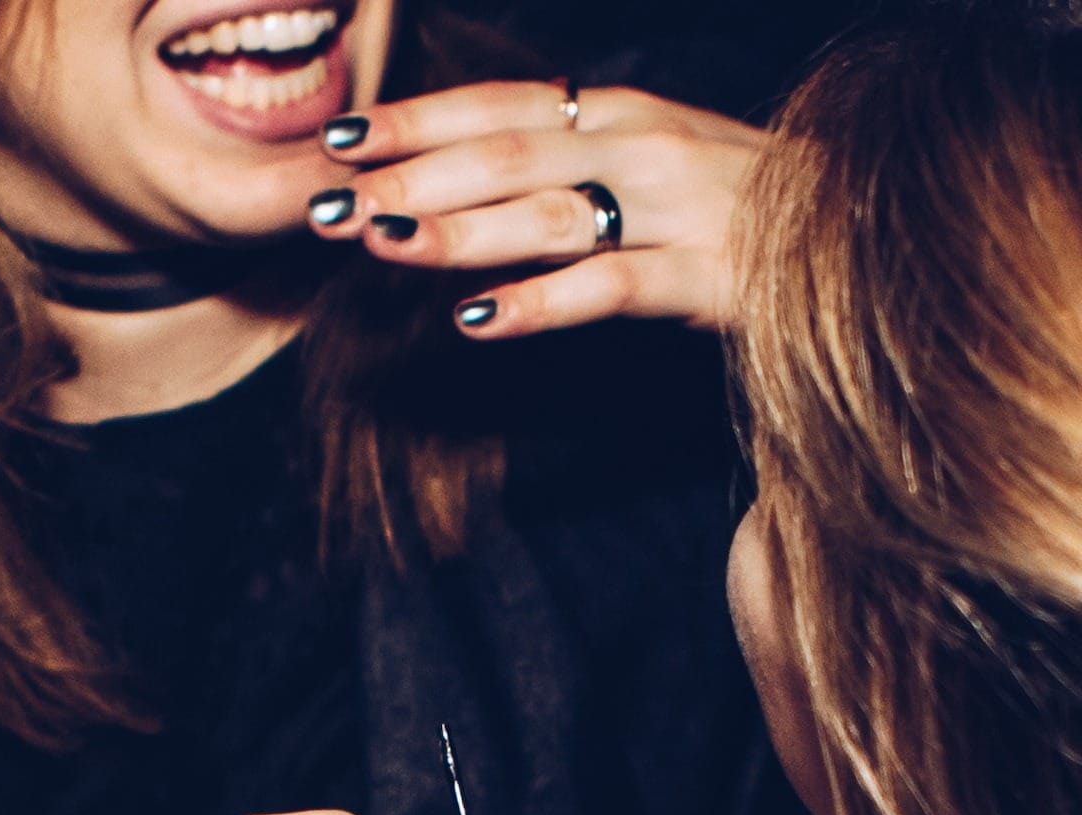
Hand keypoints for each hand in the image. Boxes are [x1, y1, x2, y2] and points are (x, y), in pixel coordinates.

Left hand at [306, 80, 763, 335]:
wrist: (874, 228)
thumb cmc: (735, 202)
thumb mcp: (644, 161)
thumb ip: (556, 167)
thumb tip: (446, 189)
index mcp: (617, 113)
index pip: (497, 105)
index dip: (414, 120)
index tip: (338, 138)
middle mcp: (642, 146)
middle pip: (505, 153)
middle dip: (408, 178)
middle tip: (327, 207)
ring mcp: (678, 209)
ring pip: (547, 211)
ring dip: (455, 230)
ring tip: (380, 242)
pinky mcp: (711, 279)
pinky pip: (609, 288)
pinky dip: (536, 302)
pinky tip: (473, 322)